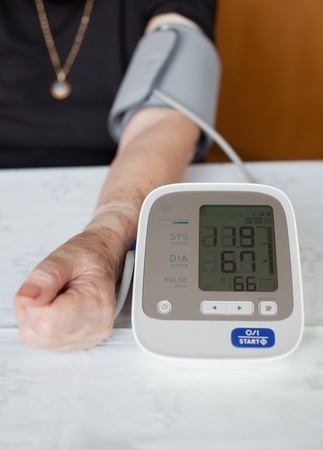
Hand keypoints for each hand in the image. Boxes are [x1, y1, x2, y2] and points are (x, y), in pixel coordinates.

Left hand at [14, 229, 119, 350]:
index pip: (46, 322)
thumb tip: (26, 299)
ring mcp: (88, 337)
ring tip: (55, 296)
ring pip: (38, 338)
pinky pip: (44, 340)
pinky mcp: (79, 343)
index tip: (49, 287)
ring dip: (37, 316)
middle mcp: (96, 325)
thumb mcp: (64, 256)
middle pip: (39, 332)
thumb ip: (44, 278)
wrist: (103, 261)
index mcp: (95, 302)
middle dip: (33, 309)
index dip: (36, 303)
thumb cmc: (88, 257)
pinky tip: (57, 307)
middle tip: (51, 289)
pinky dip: (44, 323)